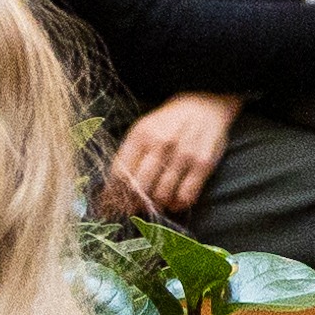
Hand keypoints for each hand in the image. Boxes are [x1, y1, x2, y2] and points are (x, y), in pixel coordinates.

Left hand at [104, 90, 243, 219]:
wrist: (203, 105)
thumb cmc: (168, 122)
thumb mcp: (143, 129)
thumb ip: (128, 156)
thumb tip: (112, 189)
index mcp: (141, 134)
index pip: (120, 173)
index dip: (113, 194)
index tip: (110, 206)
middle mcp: (162, 144)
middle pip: (140, 187)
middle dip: (133, 204)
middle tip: (132, 209)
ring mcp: (184, 154)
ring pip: (162, 195)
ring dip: (156, 205)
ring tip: (155, 203)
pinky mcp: (203, 164)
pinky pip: (185, 196)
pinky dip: (176, 205)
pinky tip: (173, 202)